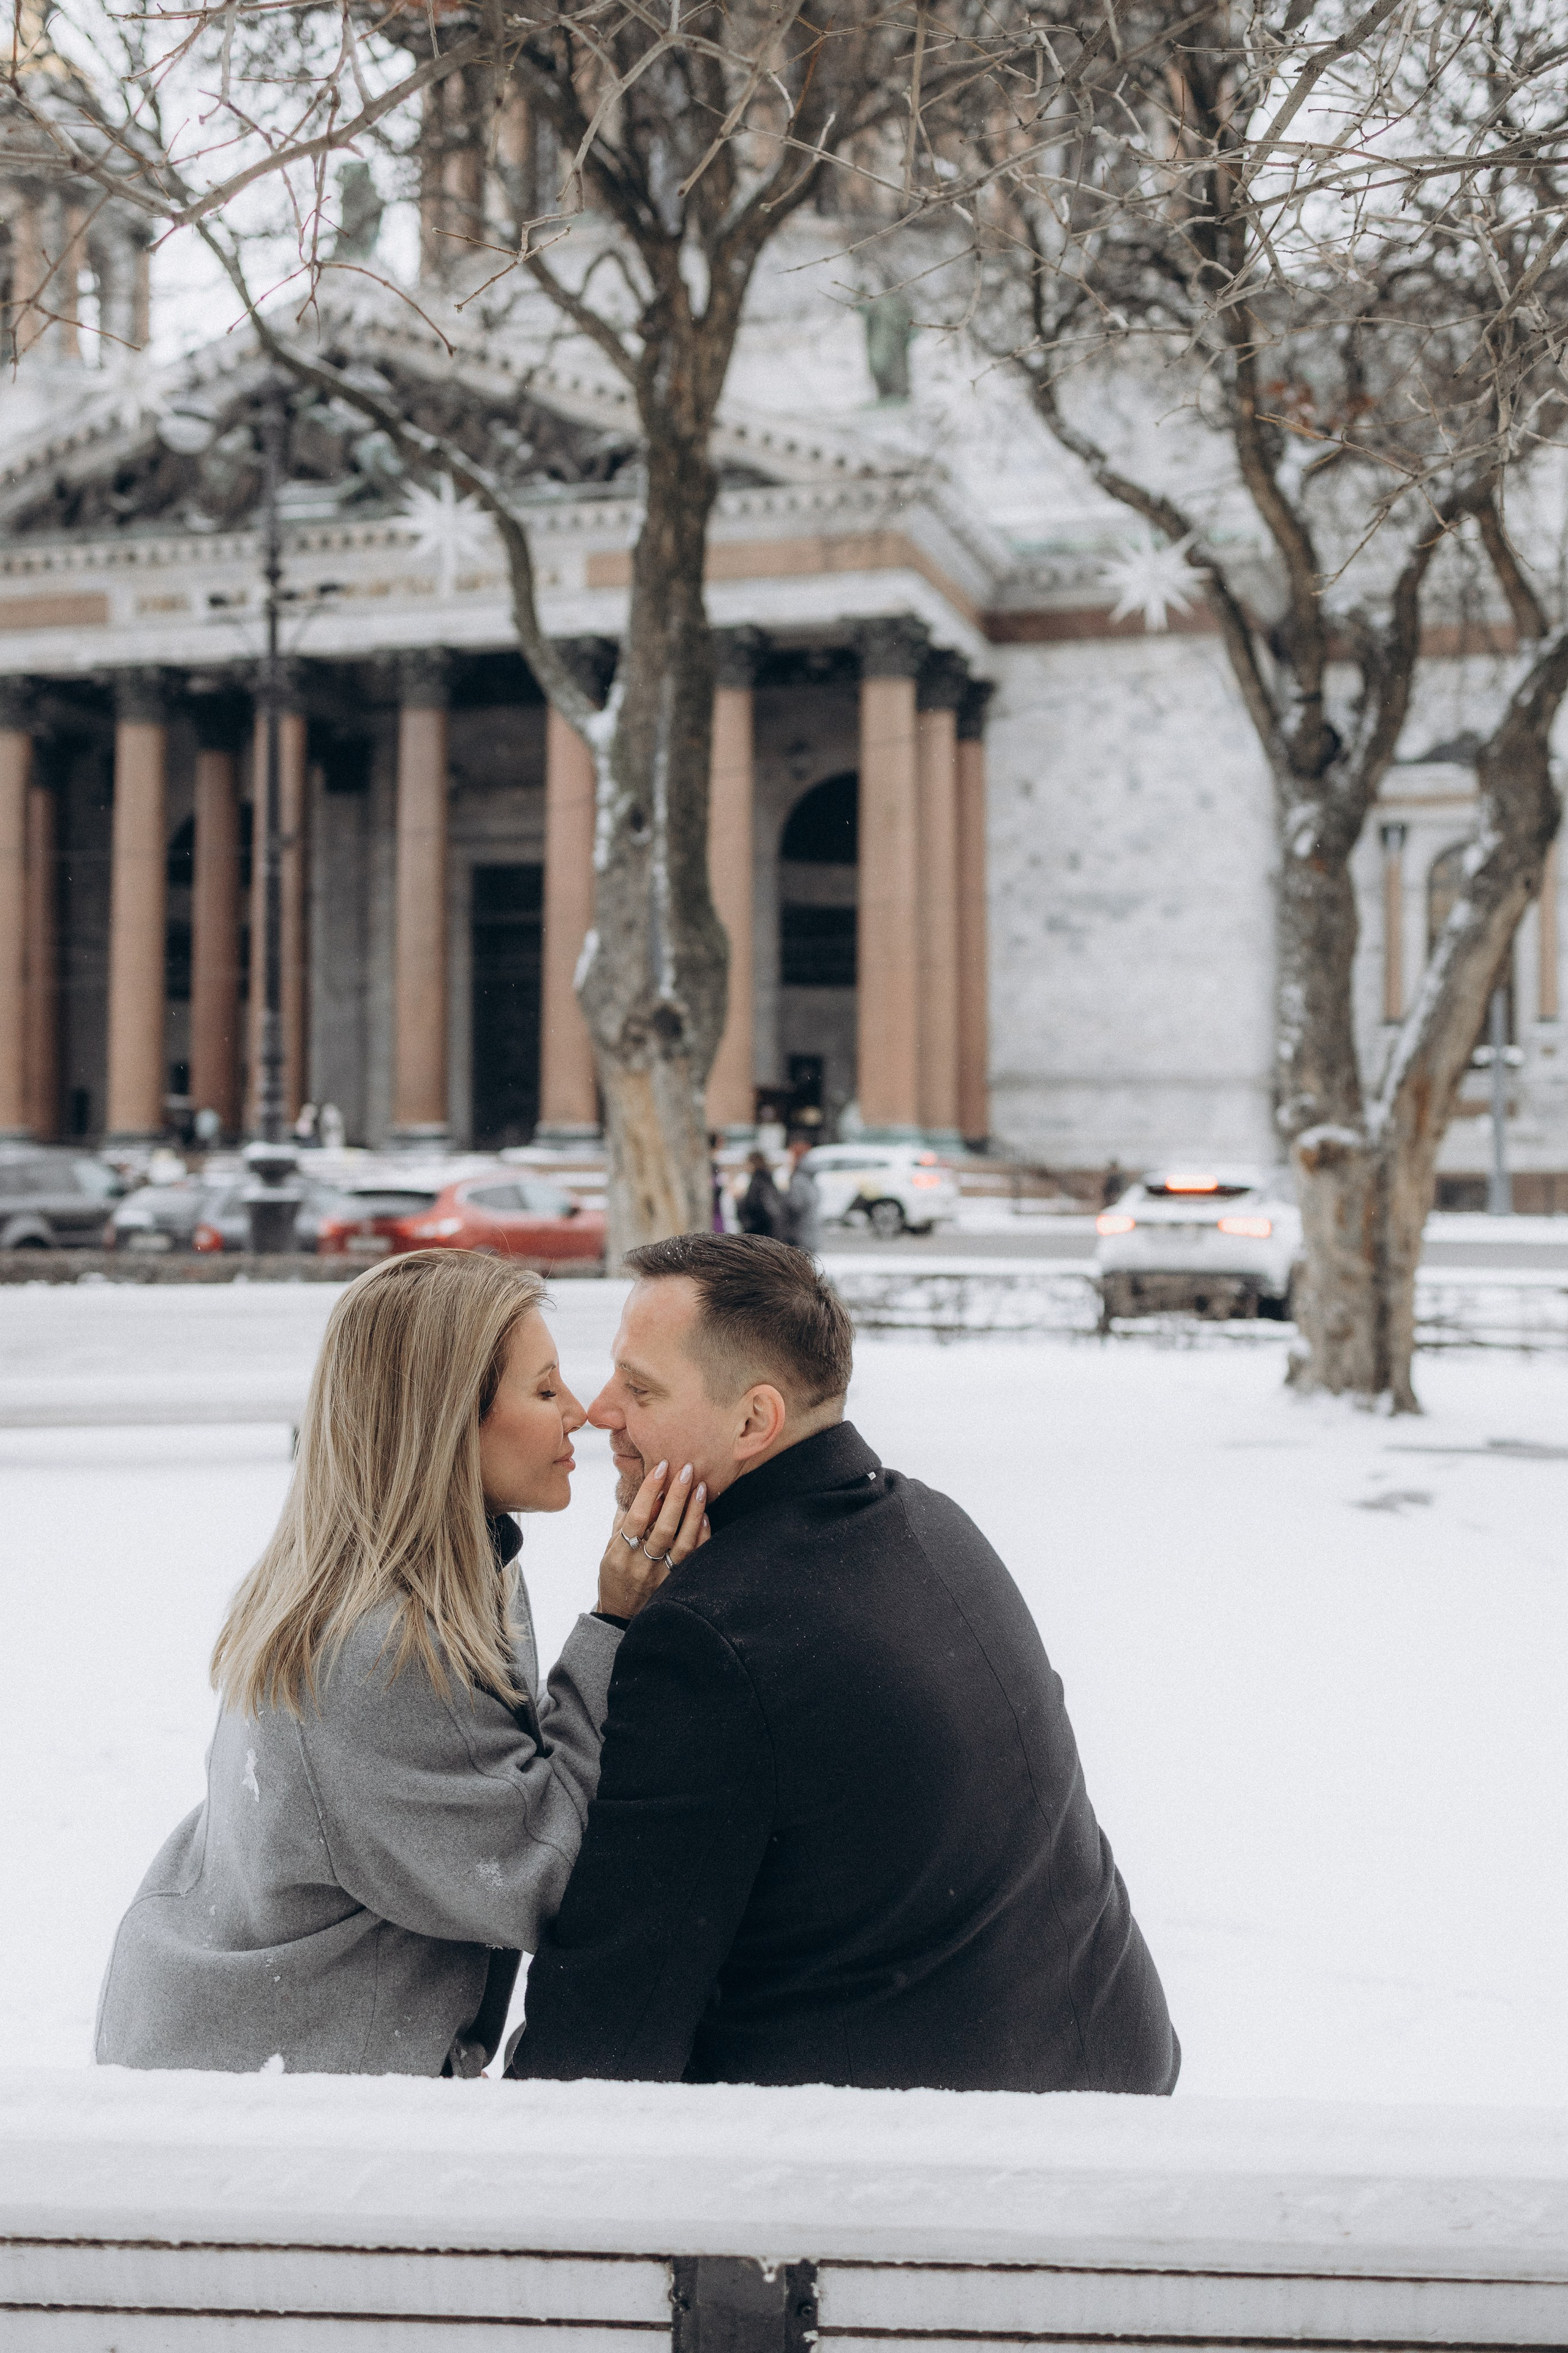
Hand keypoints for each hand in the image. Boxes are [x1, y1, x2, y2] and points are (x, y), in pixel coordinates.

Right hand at [598, 1460, 708, 1619]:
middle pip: (664, 1526)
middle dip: (677, 1495)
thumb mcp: (609, 1550)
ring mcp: (662, 1575)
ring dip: (694, 1512)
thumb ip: (622, 1522)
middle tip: (687, 1470)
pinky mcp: (678, 1582)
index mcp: (620, 1554)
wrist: (622, 1616)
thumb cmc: (614, 1577)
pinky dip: (702, 1535)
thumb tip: (636, 1488)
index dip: (649, 1490)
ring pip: (683, 1541)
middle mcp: (641, 1565)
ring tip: (701, 1487)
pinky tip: (705, 1515)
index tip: (661, 1467)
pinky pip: (695, 1557)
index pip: (636, 1516)